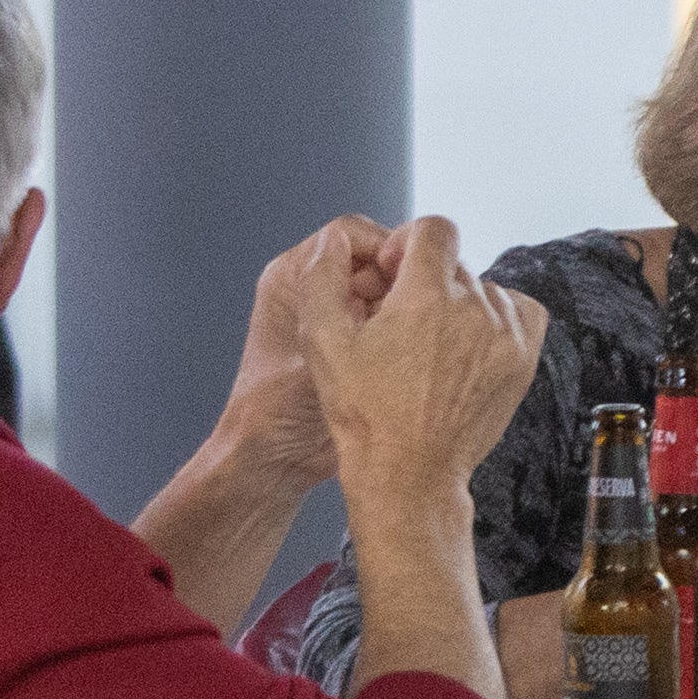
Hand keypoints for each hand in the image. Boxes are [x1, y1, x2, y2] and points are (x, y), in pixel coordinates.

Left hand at [216, 216, 397, 491]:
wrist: (273, 463)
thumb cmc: (273, 415)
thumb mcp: (312, 358)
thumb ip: (347, 317)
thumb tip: (393, 278)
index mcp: (291, 280)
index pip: (346, 235)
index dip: (384, 247)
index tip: (410, 273)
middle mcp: (313, 292)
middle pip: (373, 258)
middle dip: (402, 277)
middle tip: (424, 304)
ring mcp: (336, 318)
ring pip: (387, 289)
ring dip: (408, 304)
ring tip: (425, 328)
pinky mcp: (356, 344)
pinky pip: (391, 319)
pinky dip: (408, 328)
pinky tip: (422, 347)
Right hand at [301, 213, 546, 499]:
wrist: (409, 472)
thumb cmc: (364, 412)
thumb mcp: (322, 342)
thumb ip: (323, 279)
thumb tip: (337, 243)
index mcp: (426, 296)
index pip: (433, 229)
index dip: (407, 244)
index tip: (393, 277)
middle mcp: (474, 308)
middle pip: (455, 262)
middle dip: (428, 280)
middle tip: (405, 322)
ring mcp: (506, 335)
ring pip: (485, 288)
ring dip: (460, 302)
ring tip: (434, 343)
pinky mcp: (524, 360)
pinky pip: (520, 310)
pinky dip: (498, 317)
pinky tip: (471, 342)